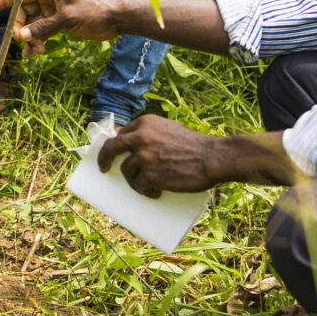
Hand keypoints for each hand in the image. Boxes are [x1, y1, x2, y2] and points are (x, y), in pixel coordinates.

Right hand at [0, 0, 122, 53]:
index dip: (6, 2)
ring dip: (30, 38)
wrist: (115, 19)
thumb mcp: (67, 19)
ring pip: (33, 25)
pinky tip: (35, 53)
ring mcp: (54, 13)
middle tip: (19, 41)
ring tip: (32, 53)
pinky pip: (42, 32)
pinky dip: (38, 42)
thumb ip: (43, 27)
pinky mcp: (60, 24)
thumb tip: (20, 36)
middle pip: (25, 13)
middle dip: (21, 28)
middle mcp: (50, 0)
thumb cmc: (94, 11)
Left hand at [99, 118, 302, 194]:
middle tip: (103, 169)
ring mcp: (143, 156)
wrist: (213, 157)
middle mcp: (141, 136)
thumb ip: (151, 133)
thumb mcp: (169, 130)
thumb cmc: (196, 146)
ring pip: (127, 171)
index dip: (116, 145)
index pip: (121, 133)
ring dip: (135, 180)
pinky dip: (146, 191)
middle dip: (104, 159)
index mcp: (146, 123)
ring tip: (150, 186)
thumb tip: (130, 142)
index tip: (112, 154)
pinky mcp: (149, 174)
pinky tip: (157, 193)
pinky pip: (139, 185)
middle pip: (111, 148)